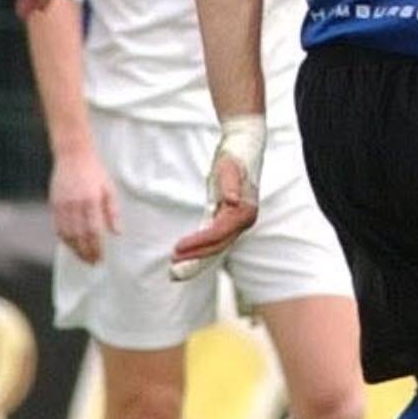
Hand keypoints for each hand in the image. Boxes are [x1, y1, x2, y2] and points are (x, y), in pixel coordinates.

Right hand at [48, 151, 120, 262]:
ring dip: (74, 249)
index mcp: (91, 201)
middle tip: (92, 263)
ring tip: (83, 257)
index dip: (96, 248)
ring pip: (66, 235)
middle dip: (86, 252)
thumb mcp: (109, 189)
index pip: (93, 232)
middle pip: (79, 237)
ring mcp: (62, 205)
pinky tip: (70, 245)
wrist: (73, 155)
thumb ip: (113, 212)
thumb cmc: (95, 172)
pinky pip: (57, 227)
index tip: (100, 258)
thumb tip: (117, 233)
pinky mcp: (54, 204)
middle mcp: (75, 205)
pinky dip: (64, 239)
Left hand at [172, 133, 260, 278]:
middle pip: (218, 247)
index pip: (218, 234)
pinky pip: (214, 239)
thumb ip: (230, 182)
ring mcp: (237, 221)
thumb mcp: (230, 164)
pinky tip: (186, 254)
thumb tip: (231, 201)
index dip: (198, 244)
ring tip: (175, 270)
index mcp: (244, 211)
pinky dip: (200, 249)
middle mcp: (243, 220)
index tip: (176, 250)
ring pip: (216, 247)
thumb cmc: (235, 154)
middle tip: (172, 274)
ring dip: (196, 259)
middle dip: (195, 261)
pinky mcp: (228, 218)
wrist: (245, 144)